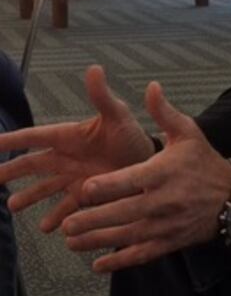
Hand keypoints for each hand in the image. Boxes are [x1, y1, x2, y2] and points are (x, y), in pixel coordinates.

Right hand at [0, 65, 153, 231]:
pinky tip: (46, 227)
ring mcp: (75, 178)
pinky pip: (66, 208)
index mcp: (70, 136)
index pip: (35, 137)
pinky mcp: (86, 195)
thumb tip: (94, 68)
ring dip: (29, 196)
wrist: (152, 161)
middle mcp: (68, 158)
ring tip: (12, 206)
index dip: (13, 140)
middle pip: (32, 164)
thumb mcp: (118, 115)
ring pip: (44, 188)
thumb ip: (102, 96)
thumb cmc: (133, 135)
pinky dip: (56, 217)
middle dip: (11, 170)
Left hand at [61, 80, 230, 272]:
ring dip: (97, 241)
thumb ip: (163, 112)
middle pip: (122, 213)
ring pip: (126, 237)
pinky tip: (98, 264)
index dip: (106, 186)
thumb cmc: (205, 162)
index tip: (84, 189)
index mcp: (162, 172)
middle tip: (68, 223)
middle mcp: (162, 202)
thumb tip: (151, 87)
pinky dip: (119, 262)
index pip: (129, 181)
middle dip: (93, 220)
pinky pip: (141, 255)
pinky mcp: (169, 242)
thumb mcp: (188, 132)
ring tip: (71, 242)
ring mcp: (165, 225)